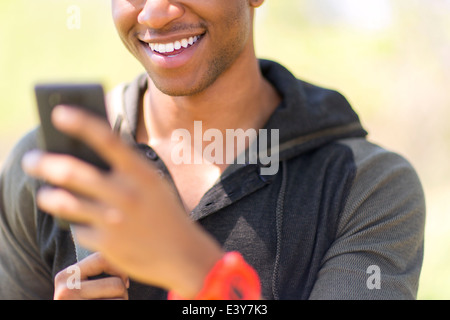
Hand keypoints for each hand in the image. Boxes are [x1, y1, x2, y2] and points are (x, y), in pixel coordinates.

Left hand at [22, 105, 223, 298]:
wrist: (182, 254)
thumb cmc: (163, 212)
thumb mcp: (152, 185)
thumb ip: (124, 170)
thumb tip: (83, 153)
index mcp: (142, 173)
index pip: (107, 139)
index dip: (81, 122)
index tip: (59, 113)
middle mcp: (127, 194)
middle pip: (73, 172)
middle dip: (45, 163)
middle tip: (31, 159)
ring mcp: (115, 221)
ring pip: (65, 203)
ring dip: (49, 196)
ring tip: (45, 194)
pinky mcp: (107, 244)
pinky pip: (79, 228)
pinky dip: (79, 224)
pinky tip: (88, 224)